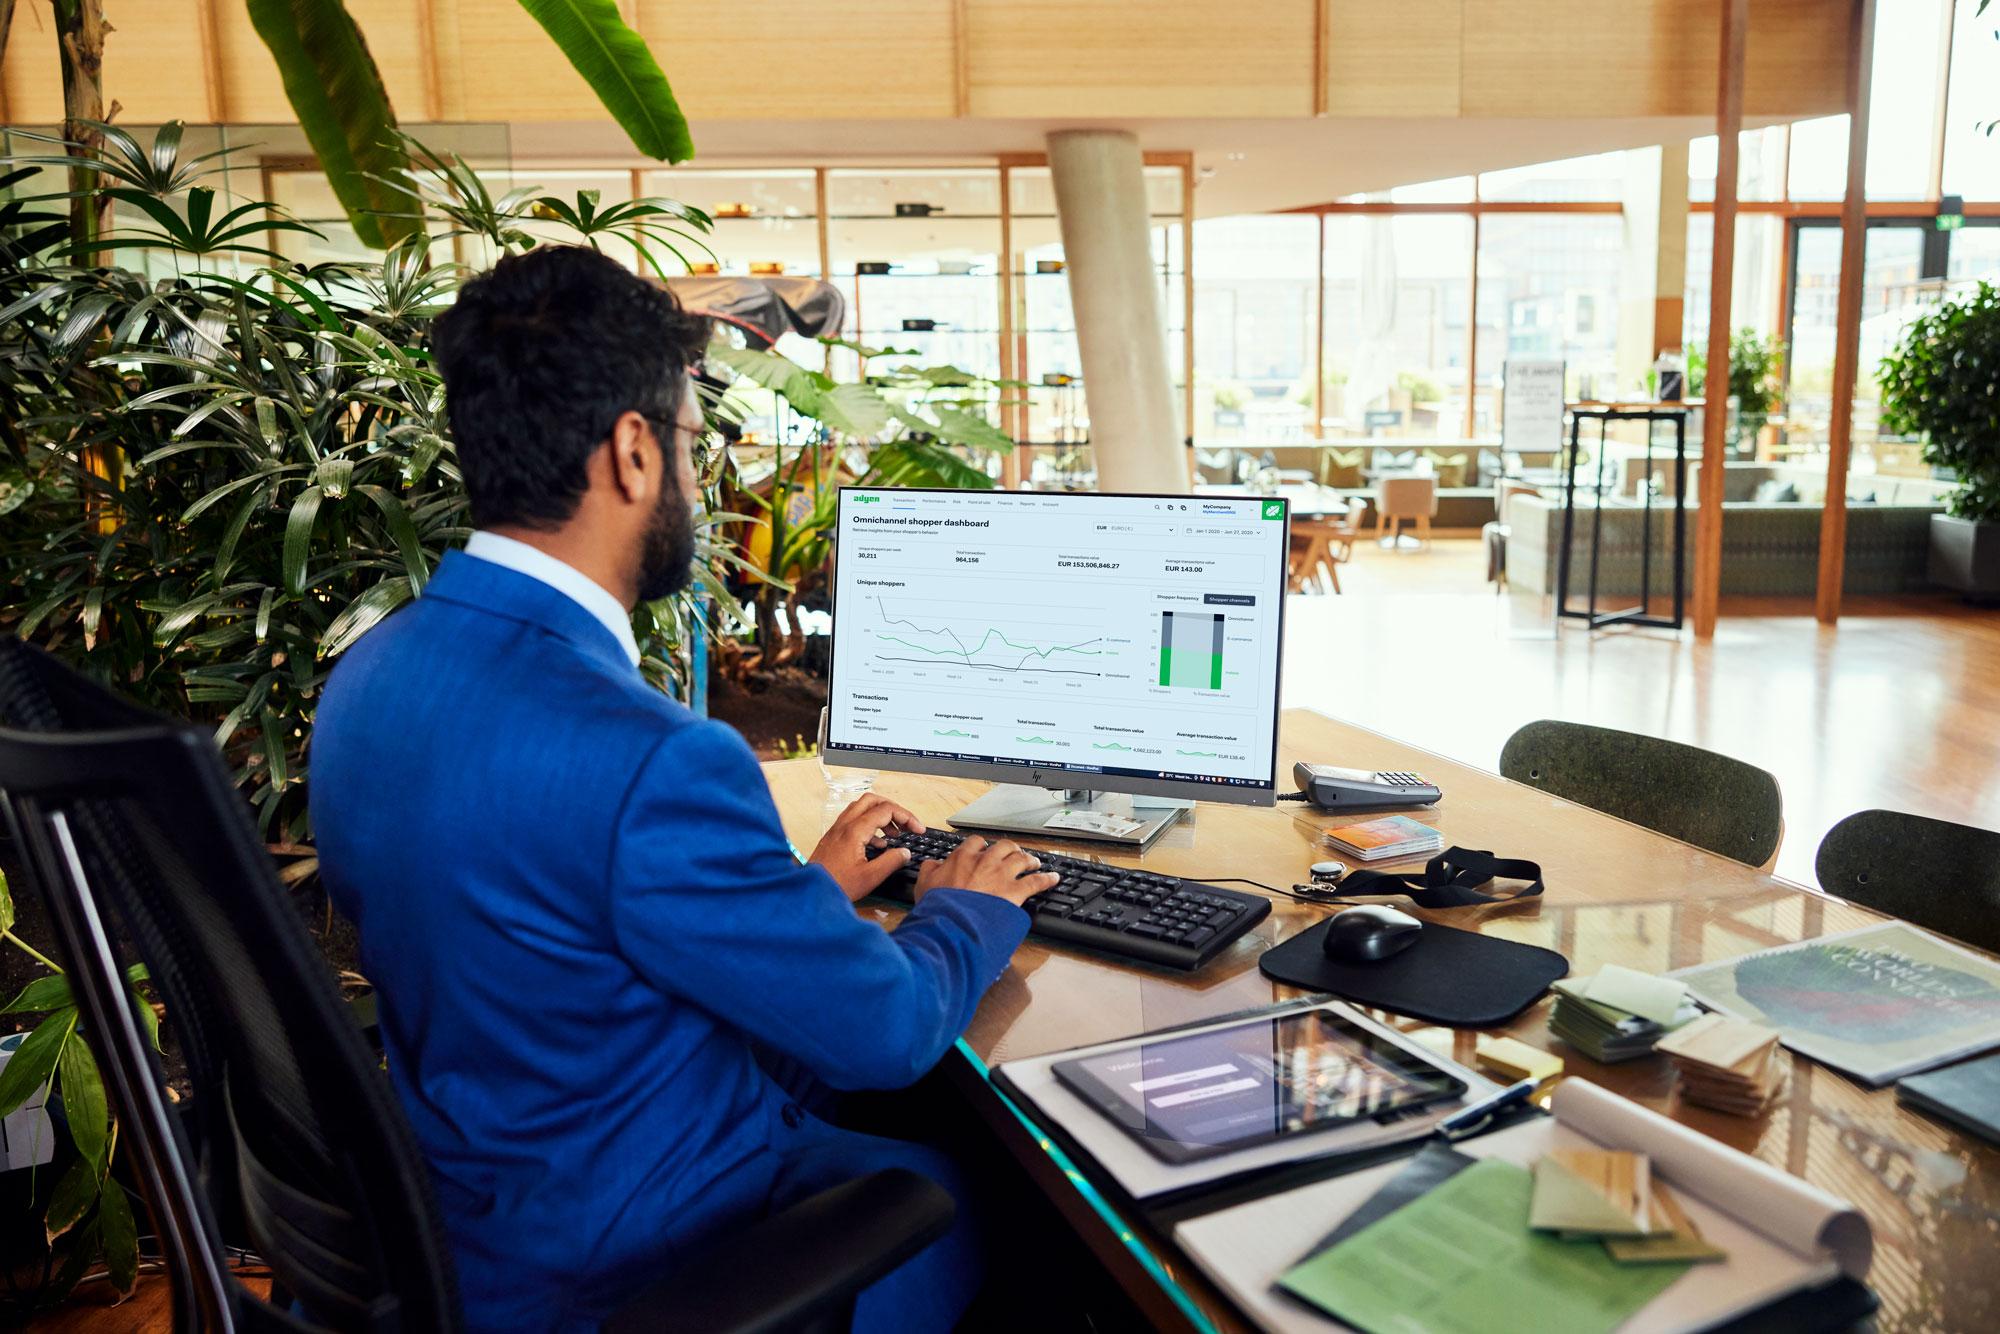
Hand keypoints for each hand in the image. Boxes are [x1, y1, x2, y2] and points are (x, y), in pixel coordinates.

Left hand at [809, 795, 924, 902]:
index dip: (907, 817)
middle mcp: (844, 825)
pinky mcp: (833, 837)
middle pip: (873, 800)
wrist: (810, 892)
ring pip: (862, 808)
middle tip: (905, 824)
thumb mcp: (870, 877)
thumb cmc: (836, 886)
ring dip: (880, 816)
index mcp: (855, 831)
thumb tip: (905, 852)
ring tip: (894, 834)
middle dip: (893, 809)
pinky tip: (877, 843)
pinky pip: (854, 820)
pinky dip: (870, 825)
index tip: (918, 829)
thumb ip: (891, 861)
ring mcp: (837, 829)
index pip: (886, 810)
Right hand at [913, 836, 1059, 908]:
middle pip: (1004, 846)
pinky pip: (1036, 882)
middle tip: (1014, 853)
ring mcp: (1001, 875)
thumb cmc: (938, 906)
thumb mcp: (924, 883)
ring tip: (1034, 862)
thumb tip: (932, 864)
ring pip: (1021, 859)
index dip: (983, 845)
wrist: (951, 922)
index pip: (977, 842)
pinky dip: (1047, 879)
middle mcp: (985, 861)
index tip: (985, 849)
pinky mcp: (1014, 892)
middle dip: (1011, 849)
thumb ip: (929, 869)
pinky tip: (1053, 878)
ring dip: (1030, 859)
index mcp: (963, 857)